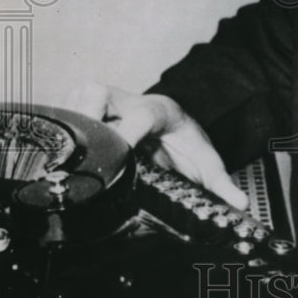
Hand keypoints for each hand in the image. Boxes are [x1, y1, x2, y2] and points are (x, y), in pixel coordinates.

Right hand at [64, 83, 246, 207]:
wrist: (174, 121)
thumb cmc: (185, 141)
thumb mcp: (206, 161)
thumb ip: (221, 182)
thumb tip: (240, 204)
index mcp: (158, 112)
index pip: (141, 116)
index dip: (128, 131)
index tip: (121, 151)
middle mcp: (130, 101)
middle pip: (100, 92)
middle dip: (87, 114)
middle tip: (79, 146)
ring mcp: (107, 102)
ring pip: (79, 96)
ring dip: (70, 120)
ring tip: (63, 150)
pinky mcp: (90, 106)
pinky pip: (67, 107)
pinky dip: (60, 124)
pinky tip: (57, 146)